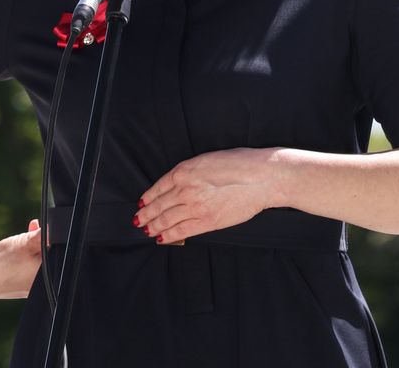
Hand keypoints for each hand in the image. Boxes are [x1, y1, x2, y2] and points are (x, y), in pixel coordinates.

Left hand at [135, 147, 280, 244]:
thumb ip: (191, 172)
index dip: (148, 198)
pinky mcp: (207, 221)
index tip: (142, 203)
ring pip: (166, 219)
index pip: (158, 187)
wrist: (261, 177)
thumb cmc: (240, 164)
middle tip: (137, 220)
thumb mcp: (207, 160)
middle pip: (158, 205)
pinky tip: (160, 238)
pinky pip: (181, 231)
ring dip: (153, 226)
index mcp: (184, 170)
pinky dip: (168, 235)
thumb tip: (180, 183)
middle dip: (146, 214)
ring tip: (146, 230)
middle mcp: (185, 189)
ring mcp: (195, 206)